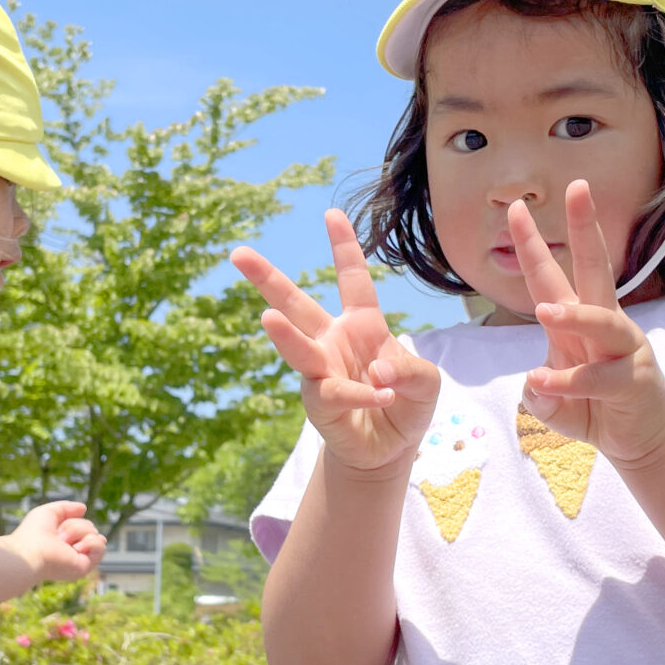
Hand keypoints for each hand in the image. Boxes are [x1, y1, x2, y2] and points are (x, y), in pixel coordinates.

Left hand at [5, 500, 107, 584]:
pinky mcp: (86, 567)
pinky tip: (76, 548)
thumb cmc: (33, 533)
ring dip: (78, 532)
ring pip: (95, 535)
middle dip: (74, 526)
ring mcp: (80, 560)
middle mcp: (73, 552)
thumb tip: (84, 508)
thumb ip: (66, 508)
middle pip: (90, 528)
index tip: (55, 529)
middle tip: (58, 536)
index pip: (81, 525)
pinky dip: (90, 542)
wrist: (30, 552)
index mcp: (64, 542)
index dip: (71, 521)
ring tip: (63, 541)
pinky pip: (101, 546)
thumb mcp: (49, 512)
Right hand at [231, 210, 441, 475]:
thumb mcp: (426, 383)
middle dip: (266, 279)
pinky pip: (335, 392)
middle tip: (238, 253)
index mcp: (361, 325)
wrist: (389, 451)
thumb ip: (412, 370)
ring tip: (267, 319)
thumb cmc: (404, 405)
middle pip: (296, 305)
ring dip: (284, 335)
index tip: (332, 214)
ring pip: (299, 349)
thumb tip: (379, 369)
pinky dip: (361, 393)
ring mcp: (321, 372)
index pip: (352, 280)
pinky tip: (381, 394)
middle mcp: (332, 342)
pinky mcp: (321, 404)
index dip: (344, 247)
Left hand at [514, 182, 664, 468]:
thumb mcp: (555, 403)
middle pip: (596, 268)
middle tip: (577, 189)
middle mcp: (604, 324)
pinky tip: (542, 383)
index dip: (534, 243)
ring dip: (574, 315)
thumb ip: (541, 393)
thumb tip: (534, 385)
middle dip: (585, 228)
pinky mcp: (634, 381)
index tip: (516, 208)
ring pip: (602, 322)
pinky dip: (569, 381)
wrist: (640, 440)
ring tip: (545, 311)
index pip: (552, 274)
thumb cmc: (595, 408)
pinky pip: (598, 378)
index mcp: (580, 319)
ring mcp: (624, 350)